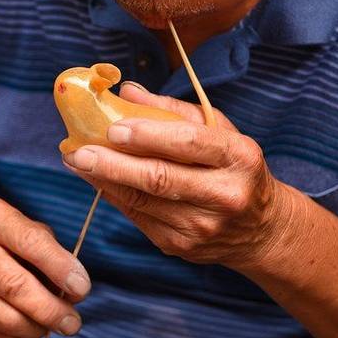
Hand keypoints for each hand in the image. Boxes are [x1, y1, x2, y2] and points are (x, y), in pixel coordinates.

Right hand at [0, 194, 89, 337]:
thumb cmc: (0, 238)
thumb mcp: (24, 227)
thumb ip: (51, 253)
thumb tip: (73, 292)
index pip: (30, 242)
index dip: (60, 268)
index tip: (82, 288)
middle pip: (15, 287)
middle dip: (51, 310)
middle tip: (73, 322)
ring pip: (6, 319)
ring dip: (38, 328)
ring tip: (53, 324)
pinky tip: (28, 327)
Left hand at [62, 82, 285, 269]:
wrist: (261, 229)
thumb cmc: (234, 167)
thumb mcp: (219, 130)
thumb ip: (173, 111)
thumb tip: (127, 91)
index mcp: (239, 158)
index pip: (189, 143)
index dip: (148, 135)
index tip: (113, 127)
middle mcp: (225, 195)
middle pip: (160, 178)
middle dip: (112, 163)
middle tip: (78, 150)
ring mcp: (203, 227)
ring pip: (142, 201)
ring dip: (104, 180)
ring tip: (77, 161)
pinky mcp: (182, 247)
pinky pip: (139, 218)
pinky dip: (114, 197)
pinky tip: (98, 180)